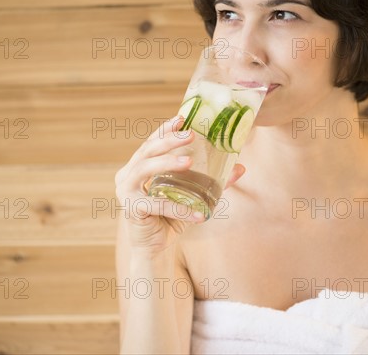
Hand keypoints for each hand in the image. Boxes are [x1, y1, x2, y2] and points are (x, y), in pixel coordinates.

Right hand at [115, 116, 244, 253]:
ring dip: (167, 163)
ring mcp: (126, 192)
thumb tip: (241, 167)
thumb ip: (212, 181)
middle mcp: (127, 176)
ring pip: (144, 170)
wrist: (156, 249)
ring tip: (189, 162)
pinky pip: (155, 205)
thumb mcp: (192, 195)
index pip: (150, 143)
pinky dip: (177, 207)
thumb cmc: (170, 217)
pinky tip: (197, 213)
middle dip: (168, 141)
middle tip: (190, 136)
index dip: (164, 130)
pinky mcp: (131, 210)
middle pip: (146, 151)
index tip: (181, 118)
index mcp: (138, 167)